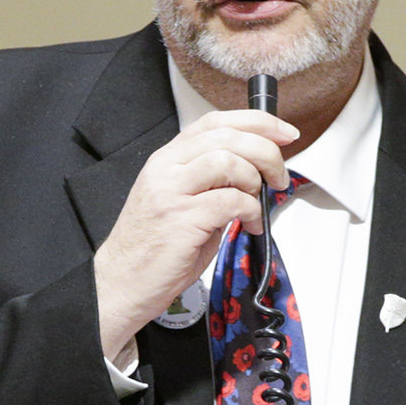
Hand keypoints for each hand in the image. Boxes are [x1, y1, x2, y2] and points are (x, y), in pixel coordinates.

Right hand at [92, 108, 298, 361]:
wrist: (121, 283)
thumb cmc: (153, 249)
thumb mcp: (183, 203)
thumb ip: (213, 183)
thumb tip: (255, 173)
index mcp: (167, 160)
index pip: (215, 121)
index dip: (256, 121)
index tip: (284, 132)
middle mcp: (167, 168)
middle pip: (227, 136)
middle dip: (266, 151)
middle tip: (280, 175)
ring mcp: (171, 192)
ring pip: (229, 162)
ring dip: (256, 181)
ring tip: (258, 202)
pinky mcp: (181, 219)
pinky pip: (231, 201)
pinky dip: (251, 211)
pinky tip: (249, 225)